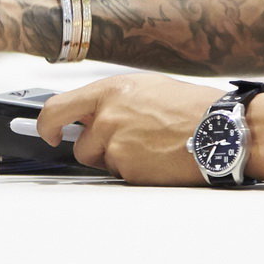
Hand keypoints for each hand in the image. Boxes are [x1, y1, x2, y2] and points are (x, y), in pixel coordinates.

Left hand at [38, 74, 224, 185]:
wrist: (217, 130)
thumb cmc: (188, 107)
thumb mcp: (144, 88)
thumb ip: (111, 100)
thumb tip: (88, 113)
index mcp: (109, 91)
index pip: (57, 108)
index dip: (46, 125)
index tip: (48, 133)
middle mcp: (107, 117)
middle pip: (81, 145)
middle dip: (95, 148)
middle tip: (122, 143)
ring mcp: (117, 145)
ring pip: (102, 161)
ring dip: (117, 159)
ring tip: (149, 146)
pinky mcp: (129, 170)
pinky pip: (121, 174)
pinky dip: (135, 170)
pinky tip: (156, 157)